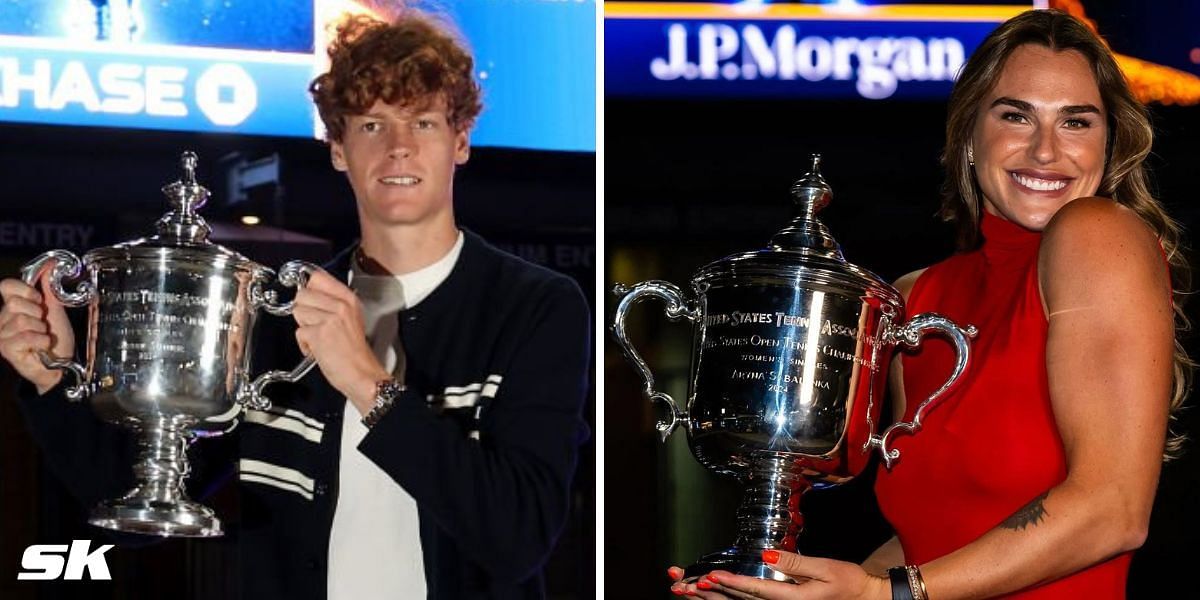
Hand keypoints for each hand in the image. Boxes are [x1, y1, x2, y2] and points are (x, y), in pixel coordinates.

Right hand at [0, 269, 75, 393]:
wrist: (60, 365)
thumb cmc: (56, 340)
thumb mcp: (55, 310)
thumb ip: (49, 289)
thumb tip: (49, 266)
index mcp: (12, 307)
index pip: (6, 286)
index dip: (26, 291)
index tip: (39, 302)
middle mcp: (2, 319)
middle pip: (14, 303)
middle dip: (37, 314)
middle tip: (43, 325)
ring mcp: (2, 335)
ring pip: (21, 320)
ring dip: (40, 330)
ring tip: (42, 337)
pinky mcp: (5, 349)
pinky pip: (26, 336)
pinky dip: (41, 341)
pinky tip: (41, 347)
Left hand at [291, 269, 388, 412]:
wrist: (361, 374)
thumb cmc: (354, 352)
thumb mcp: (350, 318)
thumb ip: (332, 303)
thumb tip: (309, 292)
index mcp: (349, 299)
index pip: (317, 277)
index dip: (308, 289)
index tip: (310, 299)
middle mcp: (341, 306)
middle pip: (303, 294)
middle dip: (304, 310)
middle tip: (317, 325)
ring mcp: (330, 319)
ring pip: (297, 311)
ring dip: (304, 327)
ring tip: (318, 337)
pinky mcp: (320, 334)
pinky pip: (299, 332)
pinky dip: (304, 344)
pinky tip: (317, 349)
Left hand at [670, 551, 889, 599]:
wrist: (865, 599)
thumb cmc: (849, 583)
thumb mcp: (827, 568)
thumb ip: (796, 563)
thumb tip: (767, 555)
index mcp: (794, 599)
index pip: (756, 591)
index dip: (732, 583)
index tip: (711, 576)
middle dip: (712, 593)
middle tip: (685, 585)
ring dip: (715, 597)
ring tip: (689, 589)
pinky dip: (729, 598)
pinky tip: (716, 592)